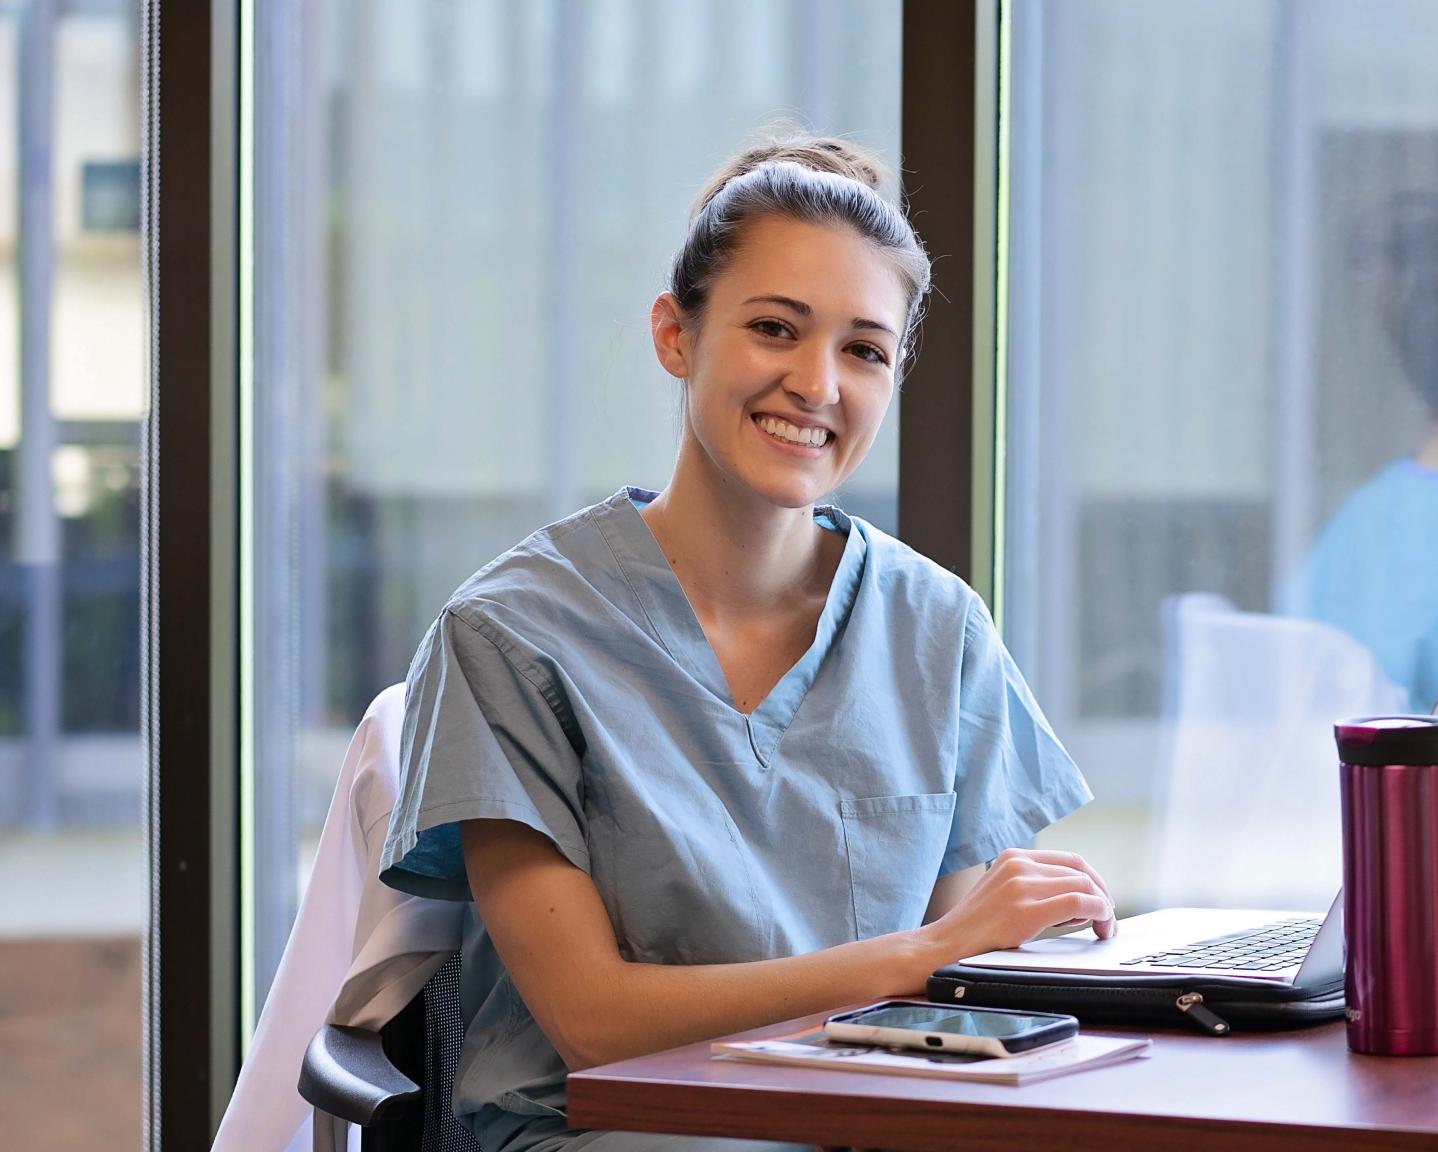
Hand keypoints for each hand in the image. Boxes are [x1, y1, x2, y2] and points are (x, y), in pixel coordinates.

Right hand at [927, 848, 1116, 961]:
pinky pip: (1079, 902)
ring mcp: (1021, 885)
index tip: (1101, 902)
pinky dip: (1099, 913)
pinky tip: (1101, 927)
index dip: (1094, 881)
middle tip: (1107, 919)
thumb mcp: (1002, 892)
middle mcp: (1017, 864)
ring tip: (1102, 929)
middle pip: (1080, 871)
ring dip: (1104, 908)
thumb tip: (1078, 898)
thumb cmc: (974, 929)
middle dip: (1102, 894)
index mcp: (1012, 856)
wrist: (943, 946)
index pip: (1069, 860)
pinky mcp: (1025, 910)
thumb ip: (1032, 886)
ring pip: (1084, 885)